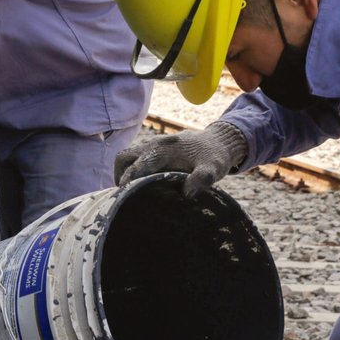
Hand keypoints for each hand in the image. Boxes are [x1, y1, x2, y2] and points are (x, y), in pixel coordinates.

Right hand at [113, 120, 246, 196]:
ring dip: (125, 173)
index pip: (136, 166)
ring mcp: (152, 144)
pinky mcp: (154, 148)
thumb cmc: (214, 157)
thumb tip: (185, 193)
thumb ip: (201, 179)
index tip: (125, 198)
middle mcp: (153, 144)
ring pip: (127, 157)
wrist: (219, 141)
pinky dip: (132, 170)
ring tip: (131, 192)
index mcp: (163, 150)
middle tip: (125, 196)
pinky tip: (142, 185)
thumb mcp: (213, 170)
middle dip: (120, 177)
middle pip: (123, 158)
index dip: (128, 183)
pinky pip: (135, 157)